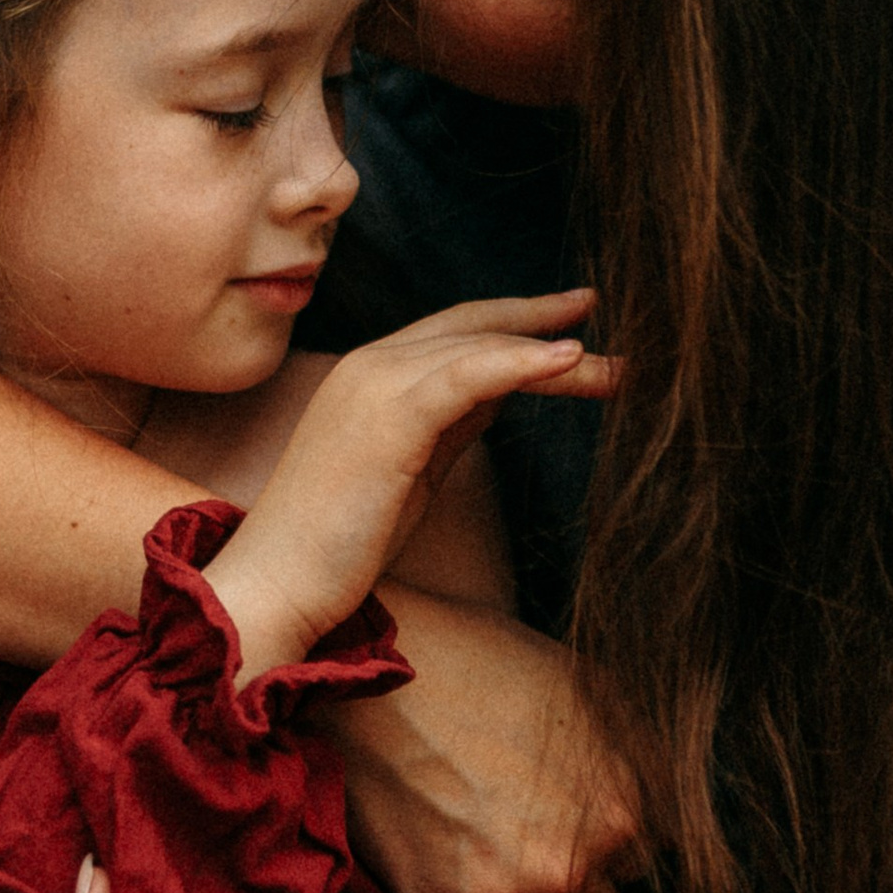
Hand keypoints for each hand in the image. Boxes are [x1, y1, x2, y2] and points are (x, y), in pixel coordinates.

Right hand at [202, 296, 619, 679]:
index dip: (516, 321)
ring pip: (481, 348)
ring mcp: (375, 386)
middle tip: (601, 312)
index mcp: (369, 375)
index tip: (571, 321)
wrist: (277, 580)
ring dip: (554, 354)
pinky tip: (568, 361)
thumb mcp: (410, 469)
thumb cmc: (339, 541)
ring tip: (615, 367)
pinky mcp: (389, 419)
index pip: (455, 331)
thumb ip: (450, 424)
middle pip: (474, 325)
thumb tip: (501, 392)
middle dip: (542, 319)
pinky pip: (468, 375)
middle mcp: (369, 365)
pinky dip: (521, 363)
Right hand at [336, 590, 636, 892]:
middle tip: (542, 849)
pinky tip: (476, 890)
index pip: (650, 866)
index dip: (615, 844)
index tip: (581, 823)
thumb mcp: (593, 690)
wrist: (374, 676)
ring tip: (515, 887)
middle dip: (585, 891)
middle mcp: (568, 868)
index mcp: (618, 813)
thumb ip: (645, 766)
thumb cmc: (485, 668)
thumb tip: (669, 821)